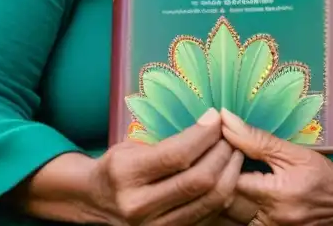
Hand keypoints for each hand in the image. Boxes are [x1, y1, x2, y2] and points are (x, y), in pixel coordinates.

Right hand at [90, 107, 243, 225]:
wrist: (98, 202)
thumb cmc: (118, 167)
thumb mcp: (130, 146)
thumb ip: (167, 140)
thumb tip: (212, 121)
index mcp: (125, 174)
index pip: (176, 154)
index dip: (203, 135)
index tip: (216, 117)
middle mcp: (139, 205)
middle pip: (198, 180)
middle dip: (222, 153)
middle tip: (230, 134)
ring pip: (209, 201)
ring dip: (230, 173)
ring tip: (234, 152)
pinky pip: (209, 215)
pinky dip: (224, 193)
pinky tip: (227, 174)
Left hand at [218, 108, 332, 224]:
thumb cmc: (322, 174)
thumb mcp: (293, 152)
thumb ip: (257, 140)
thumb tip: (226, 120)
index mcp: (276, 194)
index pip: (229, 180)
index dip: (218, 163)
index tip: (218, 148)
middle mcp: (272, 219)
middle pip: (225, 203)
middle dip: (217, 180)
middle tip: (215, 162)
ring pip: (229, 218)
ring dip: (221, 198)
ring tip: (220, 178)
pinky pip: (242, 225)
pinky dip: (233, 212)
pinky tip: (233, 197)